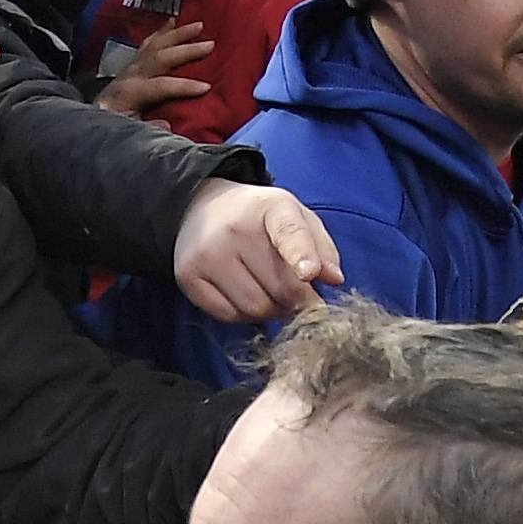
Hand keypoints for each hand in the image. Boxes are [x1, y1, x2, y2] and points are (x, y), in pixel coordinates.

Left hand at [91, 18, 212, 124]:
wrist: (93, 119)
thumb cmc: (112, 126)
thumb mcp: (127, 133)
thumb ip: (147, 129)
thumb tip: (167, 125)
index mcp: (131, 93)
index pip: (161, 86)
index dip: (184, 86)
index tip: (206, 88)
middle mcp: (131, 75)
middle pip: (161, 58)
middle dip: (186, 51)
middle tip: (210, 45)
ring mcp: (131, 67)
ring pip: (156, 44)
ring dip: (178, 34)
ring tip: (199, 25)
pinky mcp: (132, 64)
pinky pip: (148, 43)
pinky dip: (161, 31)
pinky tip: (173, 21)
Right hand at [173, 179, 342, 321]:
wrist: (199, 207)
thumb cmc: (257, 217)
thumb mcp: (295, 216)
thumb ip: (321, 246)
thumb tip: (334, 280)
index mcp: (270, 207)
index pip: (288, 233)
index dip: (301, 255)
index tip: (309, 274)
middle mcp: (234, 229)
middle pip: (280, 288)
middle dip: (296, 300)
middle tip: (298, 294)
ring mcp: (207, 254)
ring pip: (255, 308)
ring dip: (271, 310)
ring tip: (268, 291)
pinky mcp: (188, 277)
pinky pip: (229, 316)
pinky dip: (245, 315)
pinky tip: (246, 296)